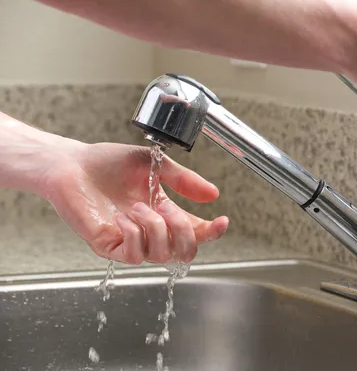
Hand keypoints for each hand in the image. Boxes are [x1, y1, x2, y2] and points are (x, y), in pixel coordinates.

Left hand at [41, 142, 228, 264]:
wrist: (71, 165)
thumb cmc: (107, 163)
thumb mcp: (154, 166)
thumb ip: (184, 180)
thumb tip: (213, 195)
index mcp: (164, 213)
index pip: (195, 232)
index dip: (212, 232)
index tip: (222, 220)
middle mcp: (150, 231)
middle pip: (185, 253)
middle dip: (183, 232)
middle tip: (168, 208)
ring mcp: (130, 241)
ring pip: (161, 256)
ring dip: (155, 228)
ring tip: (138, 206)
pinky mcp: (109, 246)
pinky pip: (134, 256)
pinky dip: (135, 235)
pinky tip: (123, 217)